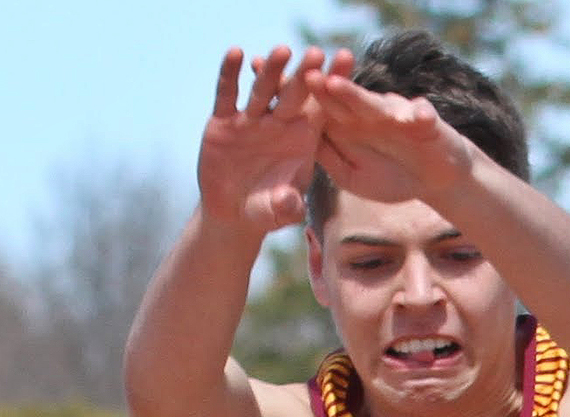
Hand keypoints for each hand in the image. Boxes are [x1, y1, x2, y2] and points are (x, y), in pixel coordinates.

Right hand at [197, 46, 345, 233]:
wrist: (233, 211)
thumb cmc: (266, 209)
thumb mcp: (278, 211)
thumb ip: (287, 206)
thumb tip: (291, 203)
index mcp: (302, 139)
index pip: (321, 110)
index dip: (332, 89)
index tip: (344, 65)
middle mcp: (279, 124)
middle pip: (294, 95)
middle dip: (305, 76)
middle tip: (317, 54)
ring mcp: (252, 120)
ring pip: (263, 90)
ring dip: (272, 71)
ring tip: (282, 51)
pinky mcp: (224, 121)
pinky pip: (227, 94)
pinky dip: (230, 75)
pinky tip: (235, 53)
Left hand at [310, 72, 476, 204]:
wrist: (433, 179)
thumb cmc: (389, 177)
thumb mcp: (351, 176)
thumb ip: (329, 159)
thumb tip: (301, 142)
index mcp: (346, 125)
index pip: (320, 107)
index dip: (299, 97)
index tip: (274, 87)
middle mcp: (367, 113)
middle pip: (340, 98)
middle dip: (320, 86)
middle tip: (300, 76)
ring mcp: (395, 114)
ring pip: (373, 102)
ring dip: (354, 94)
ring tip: (336, 85)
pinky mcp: (426, 120)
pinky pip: (422, 115)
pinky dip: (419, 115)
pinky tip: (417, 118)